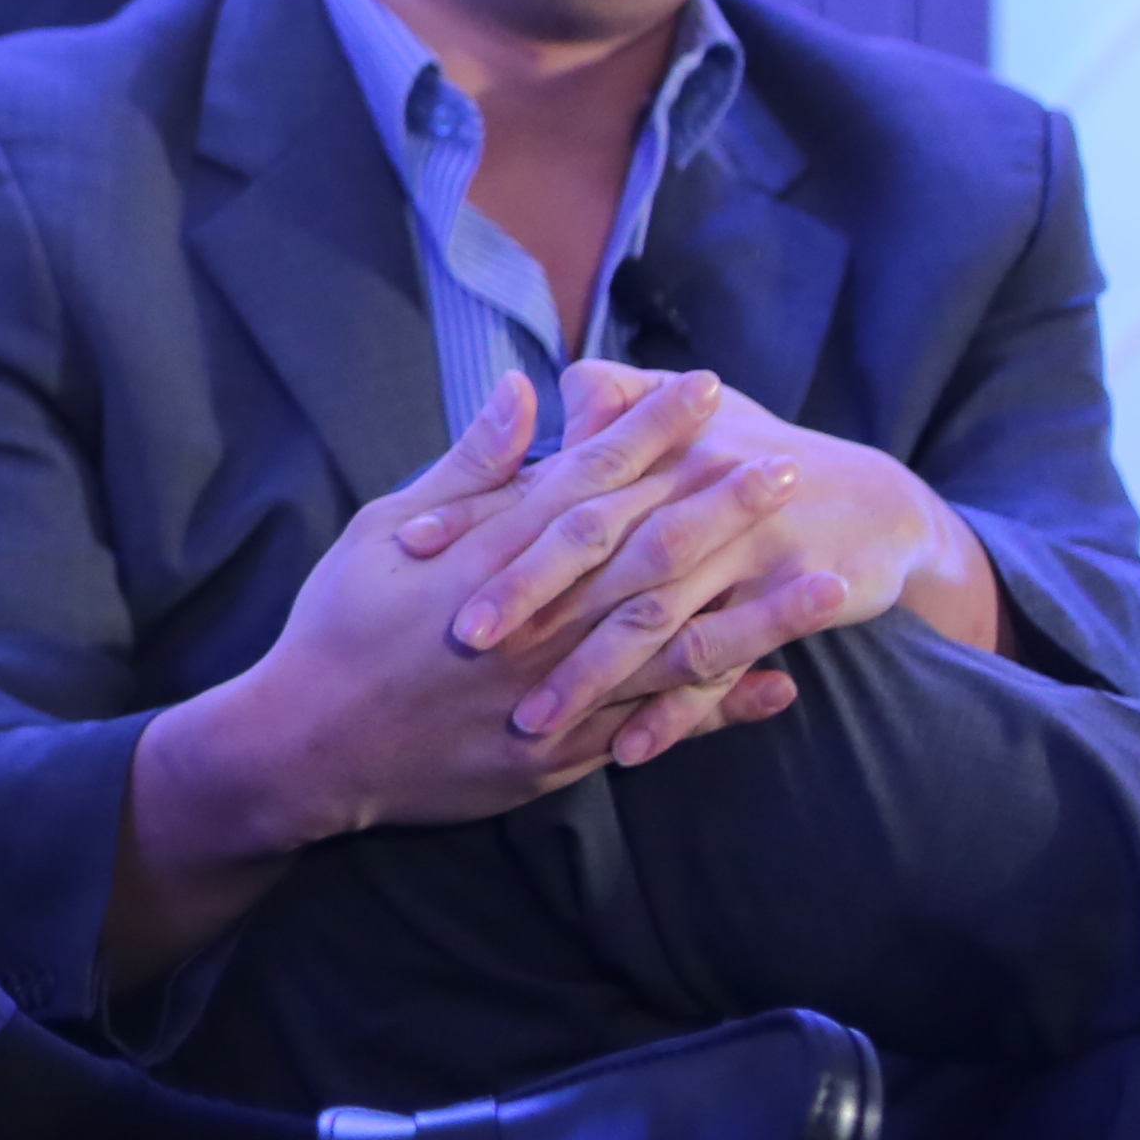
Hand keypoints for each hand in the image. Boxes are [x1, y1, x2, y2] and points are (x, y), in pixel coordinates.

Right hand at [109, 369, 795, 988]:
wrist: (308, 744)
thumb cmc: (338, 626)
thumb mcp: (383, 528)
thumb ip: (465, 468)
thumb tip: (519, 392)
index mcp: (494, 553)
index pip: (590, 476)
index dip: (652, 431)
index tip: (704, 390)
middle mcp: (538, 616)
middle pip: (650, 551)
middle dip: (724, 506)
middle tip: (791, 466)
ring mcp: (556, 686)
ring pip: (675, 642)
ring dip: (757, 611)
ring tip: (830, 583)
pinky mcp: (562, 749)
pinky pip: (657, 724)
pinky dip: (722, 705)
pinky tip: (780, 686)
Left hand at [474, 359, 998, 749]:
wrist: (880, 500)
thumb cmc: (755, 456)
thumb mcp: (688, 420)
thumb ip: (606, 405)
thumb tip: (529, 387)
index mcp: (653, 455)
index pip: (549, 483)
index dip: (481, 513)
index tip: (411, 546)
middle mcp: (690, 498)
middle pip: (596, 547)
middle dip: (529, 593)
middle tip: (463, 638)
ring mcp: (740, 554)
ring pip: (653, 619)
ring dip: (593, 673)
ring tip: (530, 718)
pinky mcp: (784, 603)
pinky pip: (722, 665)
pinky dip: (678, 711)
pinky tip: (629, 751)